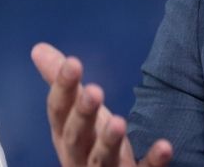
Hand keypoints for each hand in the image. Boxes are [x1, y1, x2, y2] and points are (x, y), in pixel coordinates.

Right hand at [31, 42, 172, 166]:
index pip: (58, 111)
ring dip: (108, 142)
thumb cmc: (91, 144)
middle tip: (94, 91)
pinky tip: (165, 146)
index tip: (73, 62)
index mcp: (66, 135)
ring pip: (101, 159)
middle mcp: (80, 155)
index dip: (63, 88)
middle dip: (83, 115)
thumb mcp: (76, 114)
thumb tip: (39, 48)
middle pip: (76, 137)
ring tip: (119, 121)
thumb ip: (64, 84)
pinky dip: (152, 160)